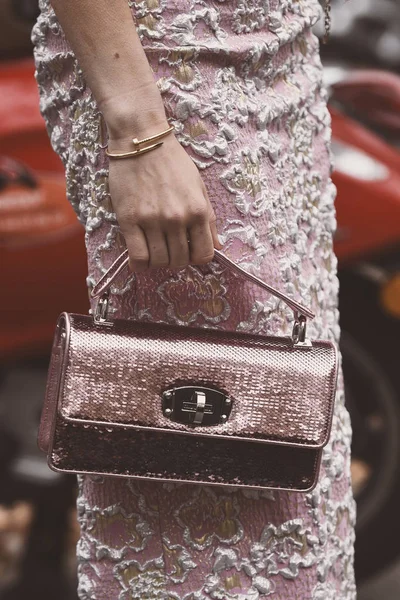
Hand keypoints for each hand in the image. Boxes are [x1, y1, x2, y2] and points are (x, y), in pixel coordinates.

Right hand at [107, 123, 222, 272]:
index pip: (204, 255)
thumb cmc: (172, 161)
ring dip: (158, 261)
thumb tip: (218, 246)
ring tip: (154, 249)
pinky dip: (140, 264)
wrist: (141, 139)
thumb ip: (209, 219)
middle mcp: (177, 218)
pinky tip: (140, 257)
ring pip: (159, 261)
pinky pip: (137, 256)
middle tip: (169, 248)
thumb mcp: (199, 187)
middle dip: (176, 260)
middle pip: (180, 261)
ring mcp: (152, 220)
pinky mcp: (129, 220)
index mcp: (198, 211)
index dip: (196, 258)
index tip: (188, 251)